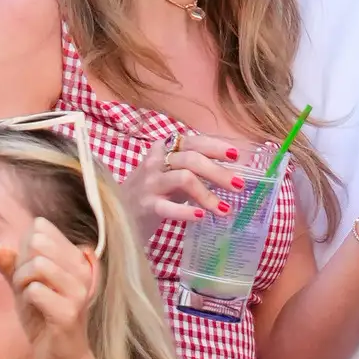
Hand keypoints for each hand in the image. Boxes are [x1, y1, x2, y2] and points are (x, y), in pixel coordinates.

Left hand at [0, 217, 100, 358]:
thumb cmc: (44, 319)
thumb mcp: (24, 288)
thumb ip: (12, 266)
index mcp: (74, 257)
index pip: (40, 229)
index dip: (23, 247)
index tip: (27, 270)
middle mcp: (81, 268)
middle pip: (38, 243)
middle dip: (21, 263)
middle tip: (24, 285)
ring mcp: (78, 290)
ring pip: (37, 265)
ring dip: (22, 281)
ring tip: (27, 296)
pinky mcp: (69, 312)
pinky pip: (36, 291)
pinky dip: (27, 299)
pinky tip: (34, 310)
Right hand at [119, 132, 245, 243]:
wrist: (119, 214)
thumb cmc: (153, 192)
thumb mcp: (173, 173)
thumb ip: (196, 168)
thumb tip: (232, 169)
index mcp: (164, 148)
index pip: (193, 141)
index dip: (215, 146)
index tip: (236, 155)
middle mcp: (155, 161)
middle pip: (192, 159)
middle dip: (218, 172)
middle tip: (239, 185)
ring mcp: (149, 183)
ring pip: (184, 178)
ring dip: (208, 194)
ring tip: (225, 209)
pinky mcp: (145, 205)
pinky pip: (168, 207)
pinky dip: (186, 211)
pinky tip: (201, 217)